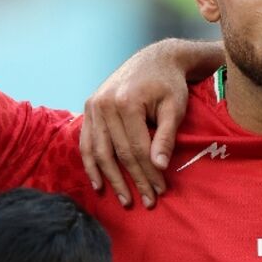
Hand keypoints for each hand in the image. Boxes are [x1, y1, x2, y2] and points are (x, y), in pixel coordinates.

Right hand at [80, 41, 190, 208]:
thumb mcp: (174, 108)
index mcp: (126, 102)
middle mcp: (104, 104)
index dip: (148, 173)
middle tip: (147, 202)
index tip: (160, 191)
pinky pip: (86, 142)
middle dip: (133, 181)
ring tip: (124, 199)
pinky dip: (91, 165)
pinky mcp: (88, 108)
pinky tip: (99, 184)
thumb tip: (159, 166)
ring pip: (99, 152)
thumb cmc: (169, 85)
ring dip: (111, 179)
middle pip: (118, 153)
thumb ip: (166, 136)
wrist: (155, 60)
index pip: (137, 149)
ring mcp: (93, 106)